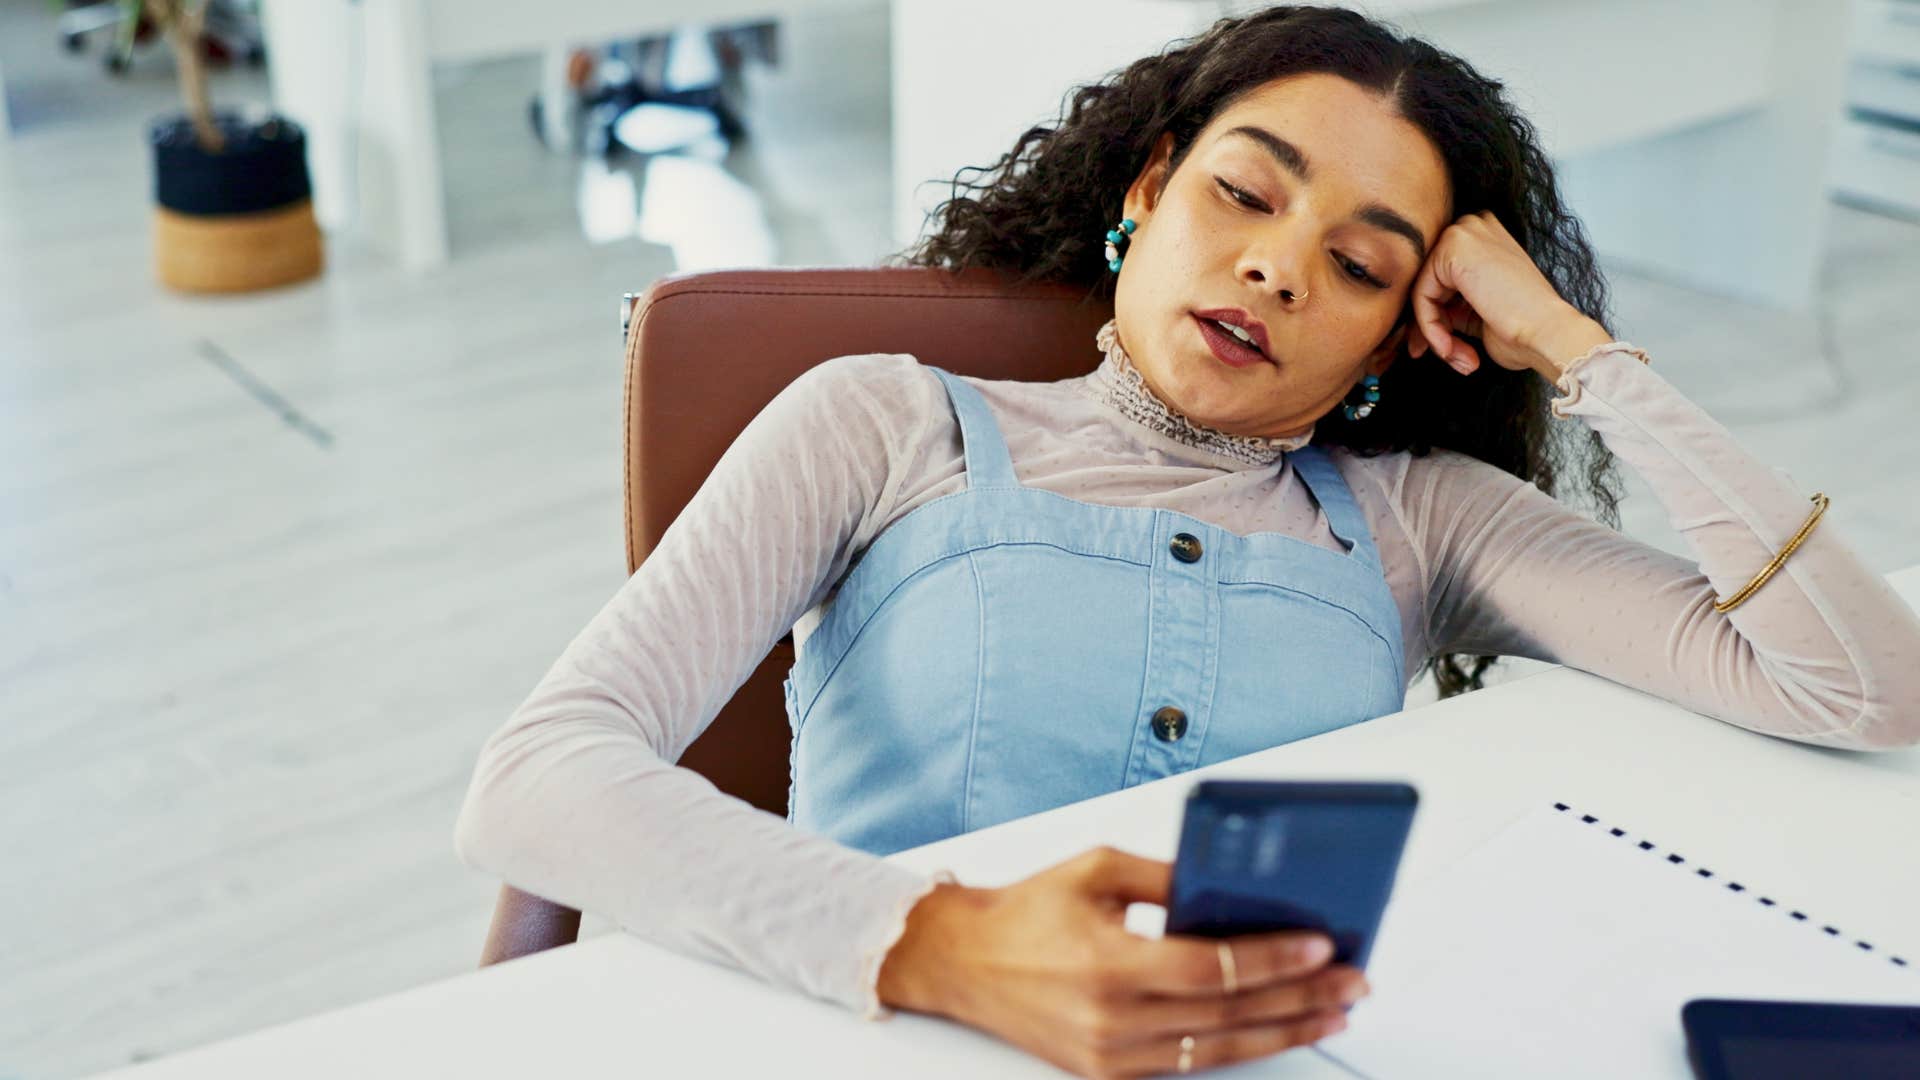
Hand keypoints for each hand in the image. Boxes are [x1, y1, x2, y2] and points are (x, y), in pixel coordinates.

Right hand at [876, 847, 1368, 1078]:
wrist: (963, 962)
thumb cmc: (1025, 912)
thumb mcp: (1096, 870)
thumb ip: (1167, 877)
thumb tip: (1235, 883)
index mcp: (1107, 964)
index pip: (1211, 969)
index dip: (1272, 959)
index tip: (1320, 945)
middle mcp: (1112, 1020)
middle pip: (1229, 1017)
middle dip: (1300, 997)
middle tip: (1350, 981)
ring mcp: (1111, 1056)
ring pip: (1218, 1051)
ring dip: (1284, 1030)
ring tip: (1332, 1011)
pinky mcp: (1109, 1074)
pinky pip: (1189, 1065)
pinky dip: (1239, 1047)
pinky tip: (1275, 1031)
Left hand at [1406, 211, 1611, 380]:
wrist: (1547, 333)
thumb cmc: (1524, 328)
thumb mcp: (1477, 311)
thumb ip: (1449, 304)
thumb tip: (1418, 319)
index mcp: (1483, 238)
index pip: (1439, 279)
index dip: (1436, 317)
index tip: (1442, 348)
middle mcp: (1473, 227)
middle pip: (1427, 283)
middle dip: (1431, 326)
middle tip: (1446, 355)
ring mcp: (1462, 232)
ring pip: (1422, 291)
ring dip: (1435, 333)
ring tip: (1456, 356)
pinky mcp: (1451, 248)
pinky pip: (1421, 296)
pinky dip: (1431, 328)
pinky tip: (1450, 347)